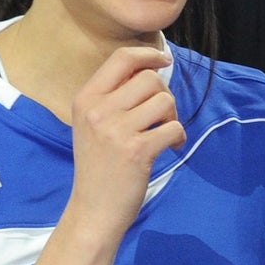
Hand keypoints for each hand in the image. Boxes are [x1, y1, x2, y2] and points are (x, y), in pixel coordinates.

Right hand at [67, 46, 186, 240]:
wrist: (93, 210)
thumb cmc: (99, 164)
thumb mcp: (92, 123)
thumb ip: (114, 96)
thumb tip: (151, 68)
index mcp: (86, 99)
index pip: (121, 58)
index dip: (148, 54)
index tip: (163, 60)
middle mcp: (98, 111)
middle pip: (149, 78)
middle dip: (163, 93)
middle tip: (161, 115)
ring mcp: (116, 131)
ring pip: (164, 100)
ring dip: (172, 115)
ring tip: (165, 132)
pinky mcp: (137, 151)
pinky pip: (173, 127)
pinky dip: (178, 136)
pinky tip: (171, 147)